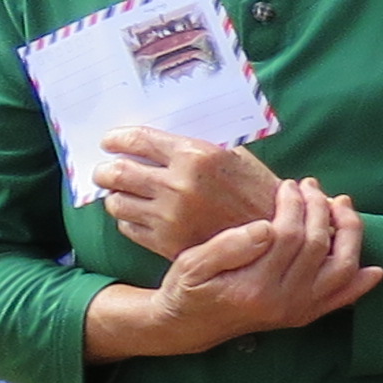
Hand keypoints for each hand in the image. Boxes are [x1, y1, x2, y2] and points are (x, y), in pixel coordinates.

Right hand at [93, 179, 382, 357]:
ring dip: (348, 234)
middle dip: (320, 209)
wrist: (188, 327)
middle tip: (312, 186)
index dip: (294, 205)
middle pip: (318, 247)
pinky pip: (341, 300)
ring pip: (340, 270)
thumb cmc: (187, 289)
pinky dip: (360, 285)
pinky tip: (375, 270)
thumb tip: (267, 226)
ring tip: (341, 205)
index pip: (289, 235)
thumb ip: (228, 246)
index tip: (288, 185)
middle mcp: (283, 302)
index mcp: (254, 286)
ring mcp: (298, 311)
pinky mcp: (304, 316)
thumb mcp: (192, 265)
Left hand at [94, 128, 282, 259]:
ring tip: (124, 194)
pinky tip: (142, 216)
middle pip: (116, 172)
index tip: (111, 142)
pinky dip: (129, 220)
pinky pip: (128, 228)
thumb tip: (158, 140)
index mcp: (195, 156)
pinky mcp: (166, 243)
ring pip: (117, 202)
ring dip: (117, 196)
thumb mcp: (235, 158)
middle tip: (106, 170)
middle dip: (105, 170)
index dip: (116, 139)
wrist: (277, 238)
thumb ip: (196, 147)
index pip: (136, 140)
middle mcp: (178, 185)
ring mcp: (170, 217)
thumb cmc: (258, 193)